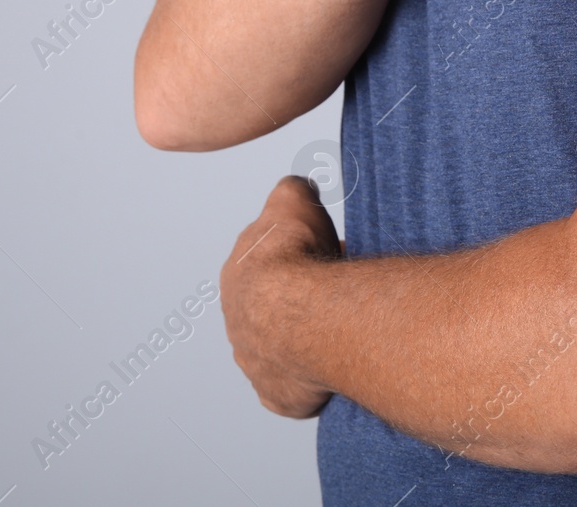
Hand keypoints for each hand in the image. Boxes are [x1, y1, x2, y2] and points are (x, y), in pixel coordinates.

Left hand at [219, 176, 341, 417]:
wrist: (300, 311)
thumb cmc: (295, 257)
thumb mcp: (292, 202)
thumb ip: (291, 189)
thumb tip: (297, 184)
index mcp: (237, 277)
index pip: (265, 268)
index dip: (295, 260)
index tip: (322, 256)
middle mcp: (238, 322)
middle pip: (271, 313)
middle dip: (299, 304)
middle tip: (335, 295)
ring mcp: (255, 361)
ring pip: (280, 351)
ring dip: (303, 343)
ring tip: (338, 330)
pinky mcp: (276, 392)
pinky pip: (291, 389)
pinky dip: (307, 383)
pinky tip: (327, 371)